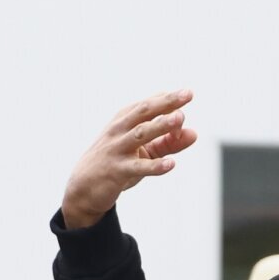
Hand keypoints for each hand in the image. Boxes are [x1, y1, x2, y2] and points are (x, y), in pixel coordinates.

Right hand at [61, 90, 198, 228]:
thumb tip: (194, 133)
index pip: (149, 105)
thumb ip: (169, 142)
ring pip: (141, 134)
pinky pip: (138, 167)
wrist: (85, 186)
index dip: (169, 101)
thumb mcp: (144, 150)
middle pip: (144, 112)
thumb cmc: (118, 161)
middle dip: (166, 102)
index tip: (187, 95)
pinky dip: (156, 166)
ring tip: (179, 119)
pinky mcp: (118, 170)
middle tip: (188, 93)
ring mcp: (118, 148)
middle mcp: (120, 129)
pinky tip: (172, 164)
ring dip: (160, 126)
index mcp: (125, 120)